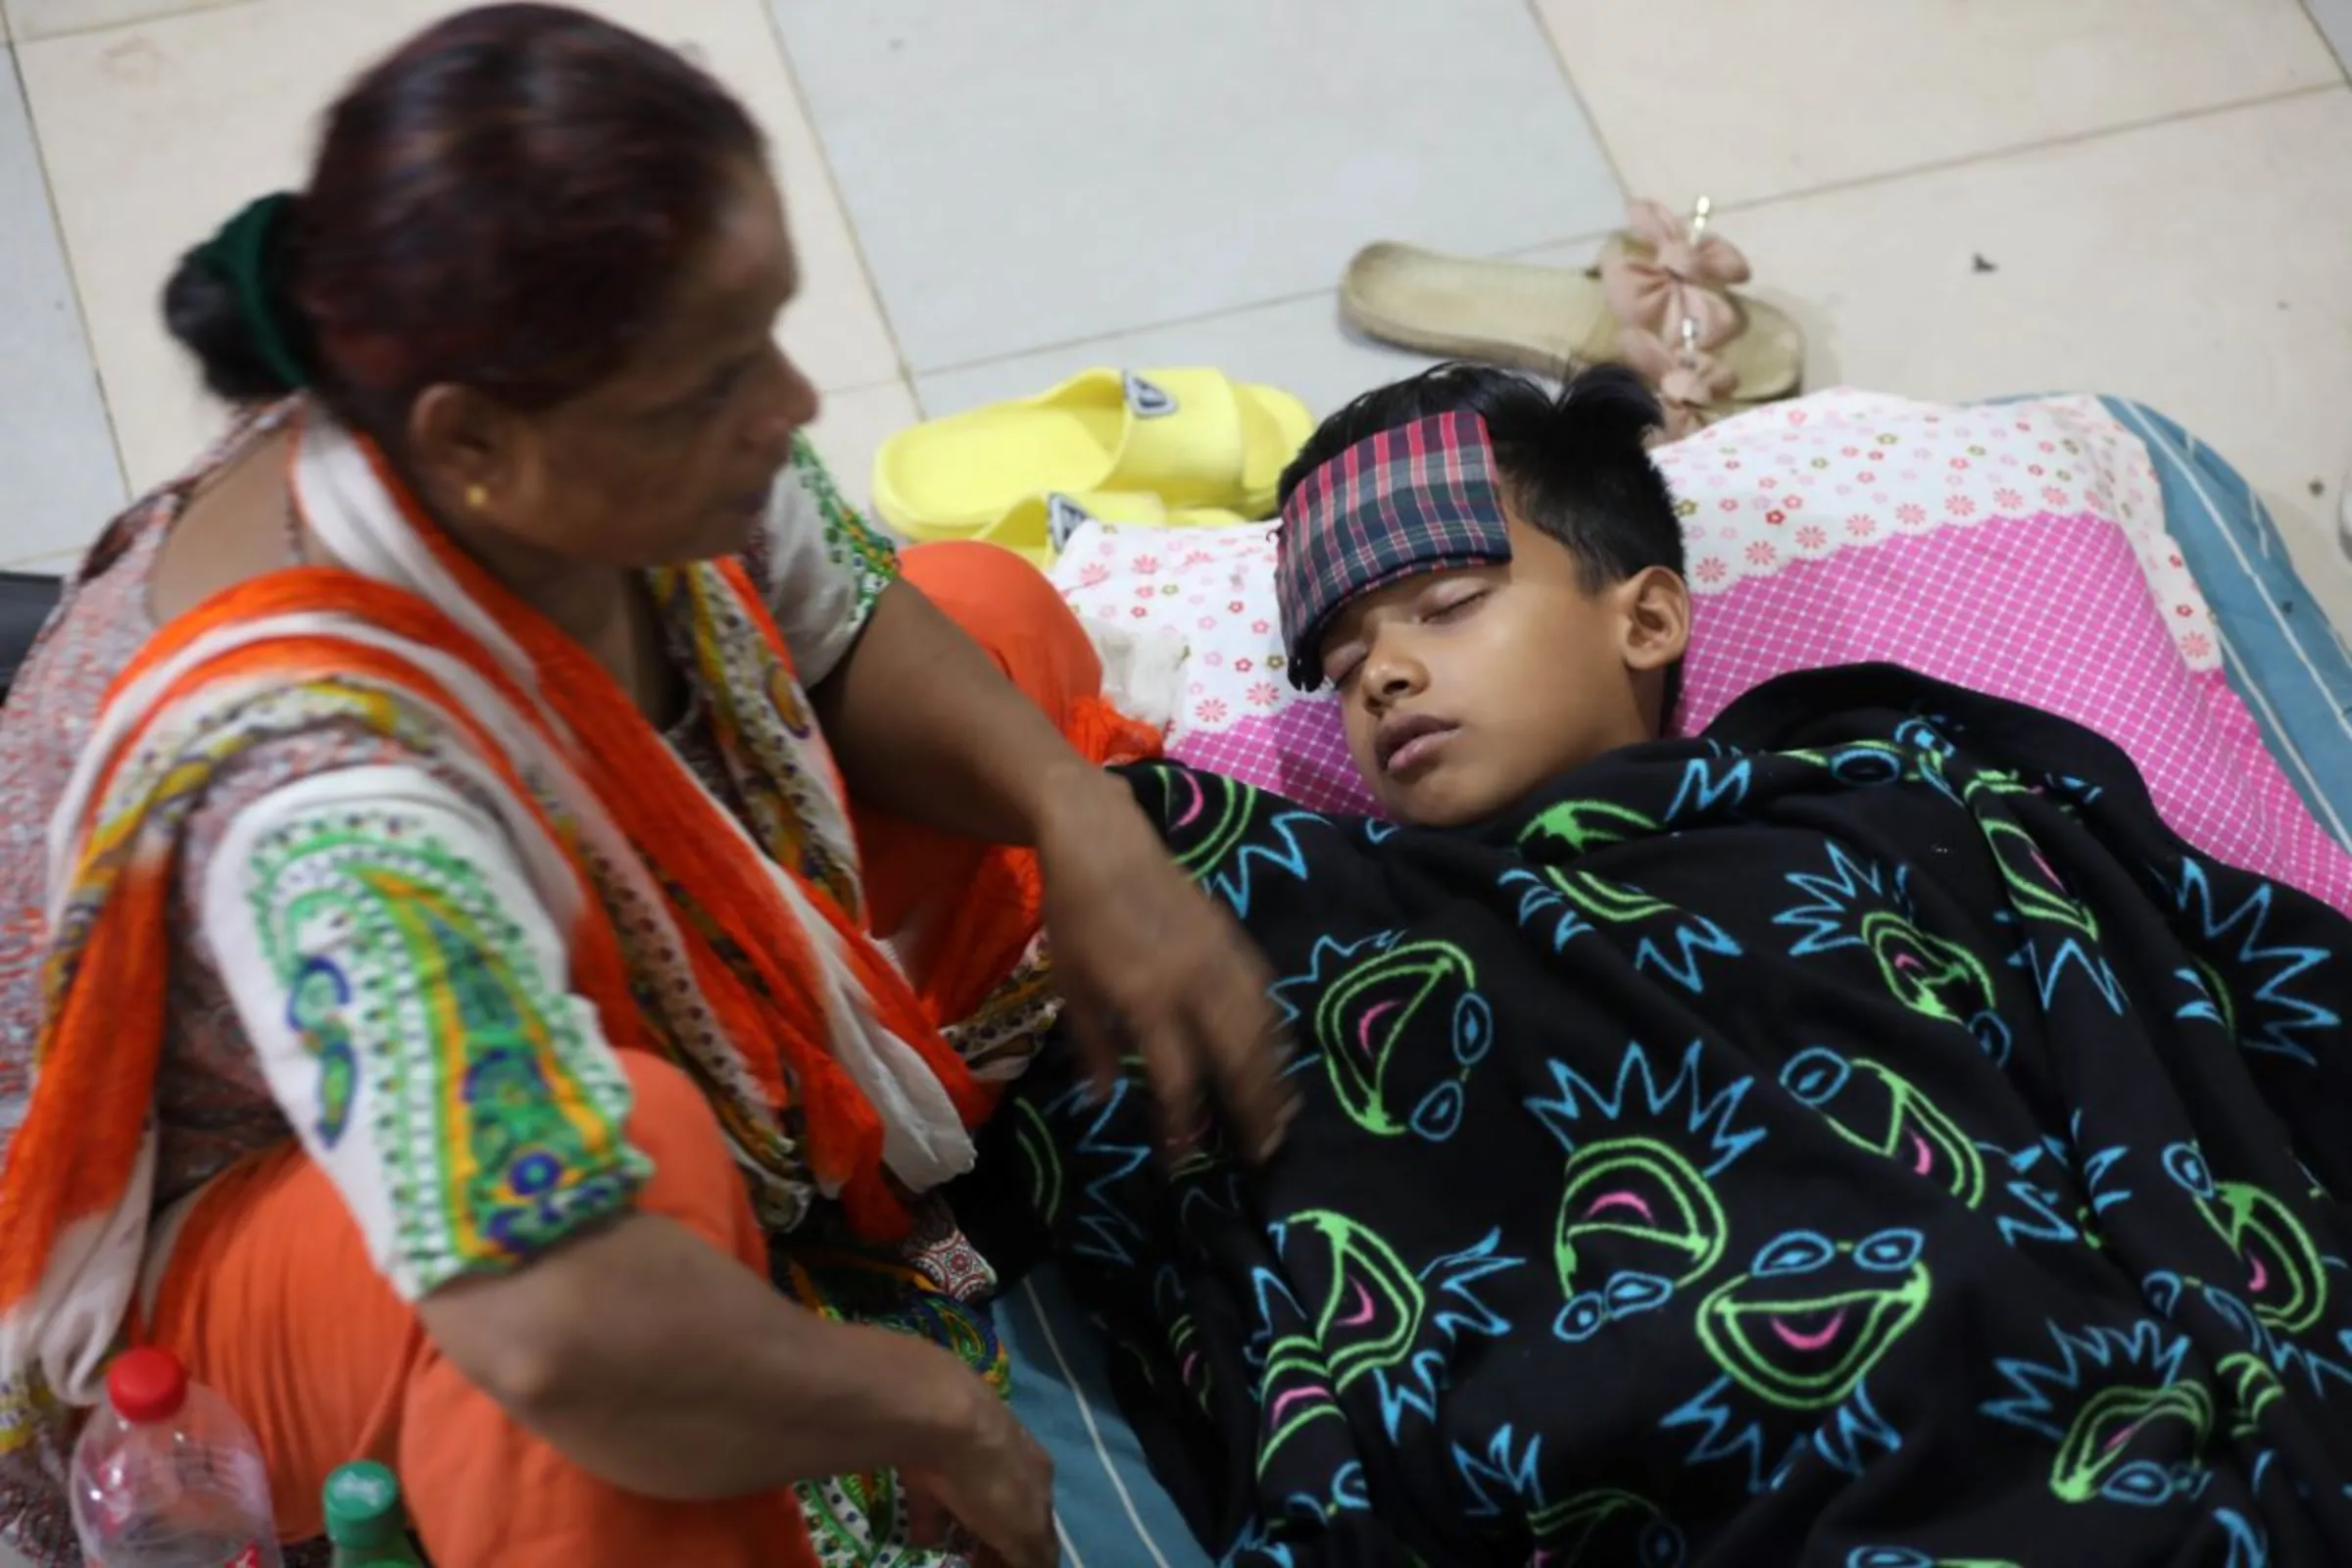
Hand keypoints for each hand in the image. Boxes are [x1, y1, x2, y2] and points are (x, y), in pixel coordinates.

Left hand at [902, 1379, 1055, 1567]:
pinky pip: (930, 1498)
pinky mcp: (927, 1458)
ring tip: (951, 1557)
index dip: (1028, 1556)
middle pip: (1004, 1513)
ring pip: (968, 1504)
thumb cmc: (993, 1478)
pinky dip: (928, 1522)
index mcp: (1038, 1475)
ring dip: (962, 1533)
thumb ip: (1036, 1556)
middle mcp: (1007, 1461)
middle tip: (978, 1566)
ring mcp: (965, 1455)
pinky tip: (922, 1540)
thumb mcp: (1026, 1527)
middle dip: (994, 1545)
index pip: (1040, 1524)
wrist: (940, 1420)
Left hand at [1035, 771, 1295, 1160]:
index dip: (1183, 1123)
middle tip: (1261, 1151)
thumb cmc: (1075, 915)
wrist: (1102, 841)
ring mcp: (1220, 958)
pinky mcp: (1234, 938)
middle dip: (1252, 1110)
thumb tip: (1103, 1099)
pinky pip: (1265, 995)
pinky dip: (1276, 1033)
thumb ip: (1093, 1045)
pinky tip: (1278, 1058)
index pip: (1177, 1077)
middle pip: (1236, 1059)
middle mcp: (1192, 982)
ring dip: (1274, 1078)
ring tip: (1282, 1118)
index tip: (1183, 1158)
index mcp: (1145, 997)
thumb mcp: (1070, 985)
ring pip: (1261, 1029)